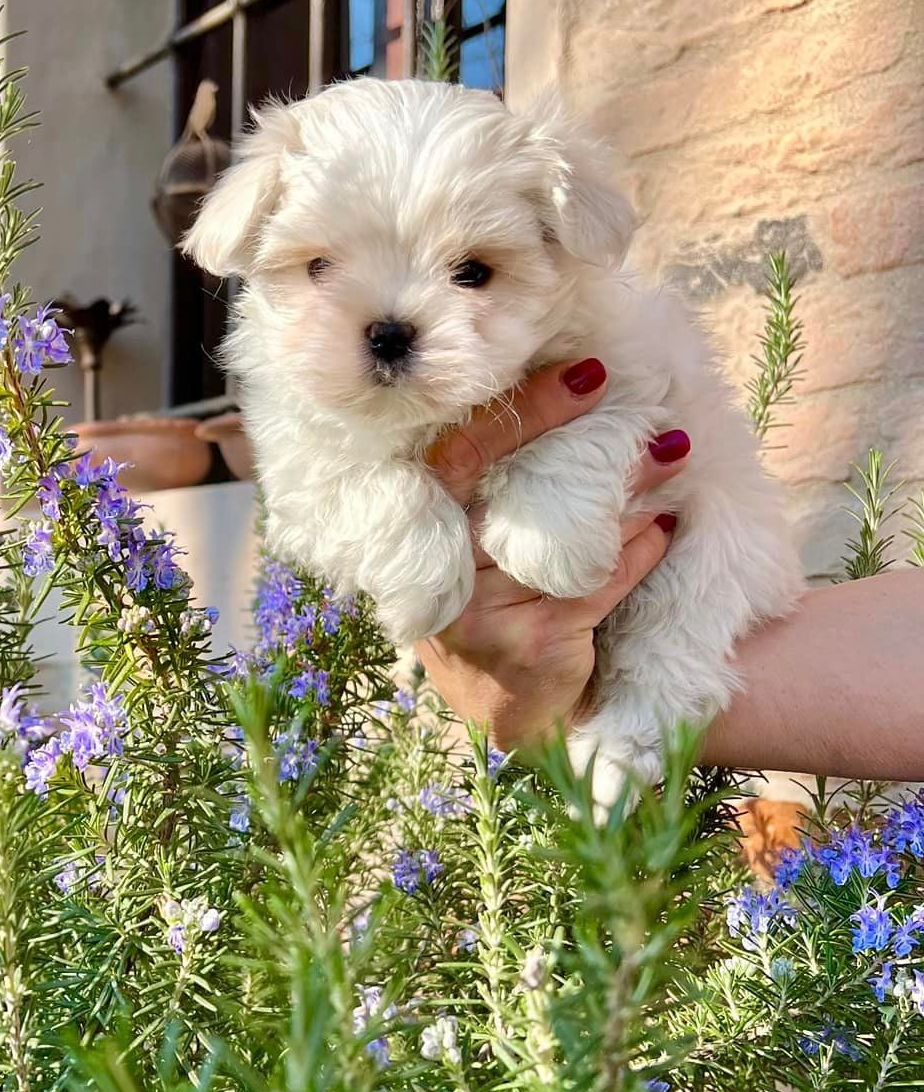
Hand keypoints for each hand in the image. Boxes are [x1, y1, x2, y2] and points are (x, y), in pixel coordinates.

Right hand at [413, 360, 690, 749]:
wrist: (511, 720)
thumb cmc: (500, 618)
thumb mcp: (475, 559)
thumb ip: (492, 501)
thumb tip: (563, 405)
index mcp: (421, 539)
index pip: (457, 457)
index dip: (513, 412)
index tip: (577, 371)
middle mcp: (443, 574)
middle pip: (505, 485)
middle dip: (560, 427)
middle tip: (621, 389)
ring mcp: (483, 614)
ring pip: (562, 533)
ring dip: (624, 488)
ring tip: (670, 449)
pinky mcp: (532, 646)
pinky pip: (598, 582)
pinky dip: (638, 549)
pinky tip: (664, 524)